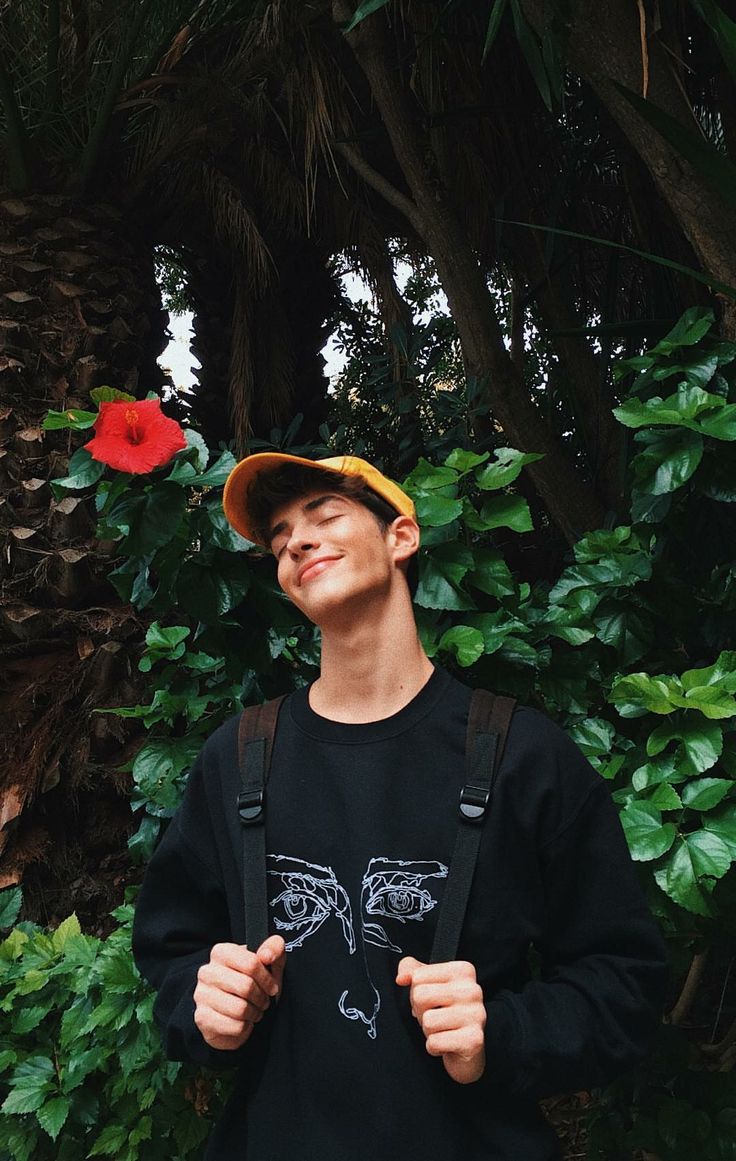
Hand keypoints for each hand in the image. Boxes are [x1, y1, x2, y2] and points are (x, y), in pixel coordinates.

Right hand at [194, 935, 285, 1049]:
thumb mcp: (268, 964)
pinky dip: (245, 1027)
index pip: (251, 963)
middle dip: (261, 997)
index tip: (272, 987)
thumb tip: (267, 955)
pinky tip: (243, 1021)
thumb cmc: (252, 984)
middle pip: (246, 986)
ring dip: (254, 1013)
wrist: (232, 1013)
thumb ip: (274, 949)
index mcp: (221, 952)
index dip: (267, 979)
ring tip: (254, 1011)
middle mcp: (207, 971)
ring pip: (240, 1008)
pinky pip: (234, 1026)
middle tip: (263, 1001)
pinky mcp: (202, 1018)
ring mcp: (202, 995)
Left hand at [396, 956, 485, 1083]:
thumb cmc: (446, 1013)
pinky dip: (434, 1047)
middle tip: (435, 1016)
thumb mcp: (429, 984)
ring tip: (442, 1030)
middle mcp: (473, 990)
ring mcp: (476, 1015)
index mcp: (463, 971)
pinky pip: (434, 1042)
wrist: (466, 1048)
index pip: (418, 976)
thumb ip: (412, 971)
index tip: (431, 1000)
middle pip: (420, 996)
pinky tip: (447, 1044)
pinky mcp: (474, 1040)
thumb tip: (401, 978)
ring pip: (427, 1020)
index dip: (417, 992)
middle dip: (420, 1012)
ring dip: (428, 1031)